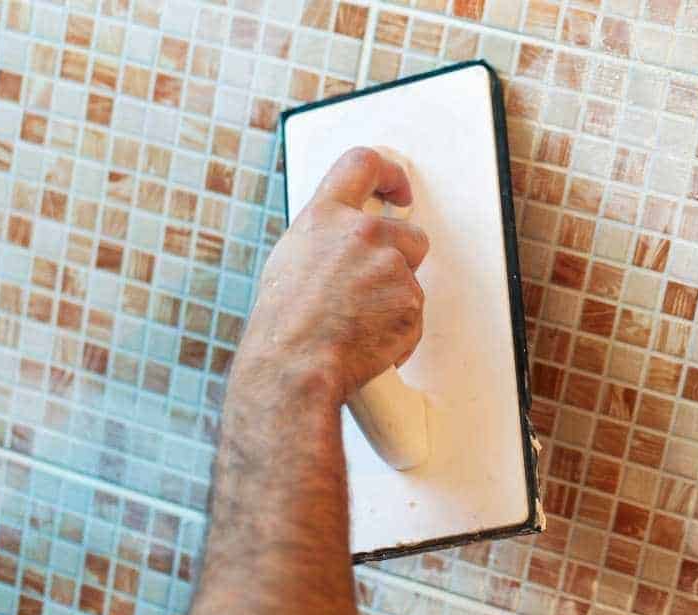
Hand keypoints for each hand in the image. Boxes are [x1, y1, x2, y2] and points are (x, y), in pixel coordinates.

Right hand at [237, 146, 428, 406]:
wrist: (294, 366)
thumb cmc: (284, 324)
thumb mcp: (292, 259)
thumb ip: (328, 238)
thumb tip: (348, 239)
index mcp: (326, 216)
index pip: (364, 164)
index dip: (389, 174)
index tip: (399, 191)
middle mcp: (363, 234)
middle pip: (409, 234)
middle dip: (401, 260)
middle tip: (369, 289)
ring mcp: (391, 268)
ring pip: (412, 279)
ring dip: (394, 299)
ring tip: (356, 321)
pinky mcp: (410, 303)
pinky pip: (413, 314)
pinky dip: (397, 330)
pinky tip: (366, 340)